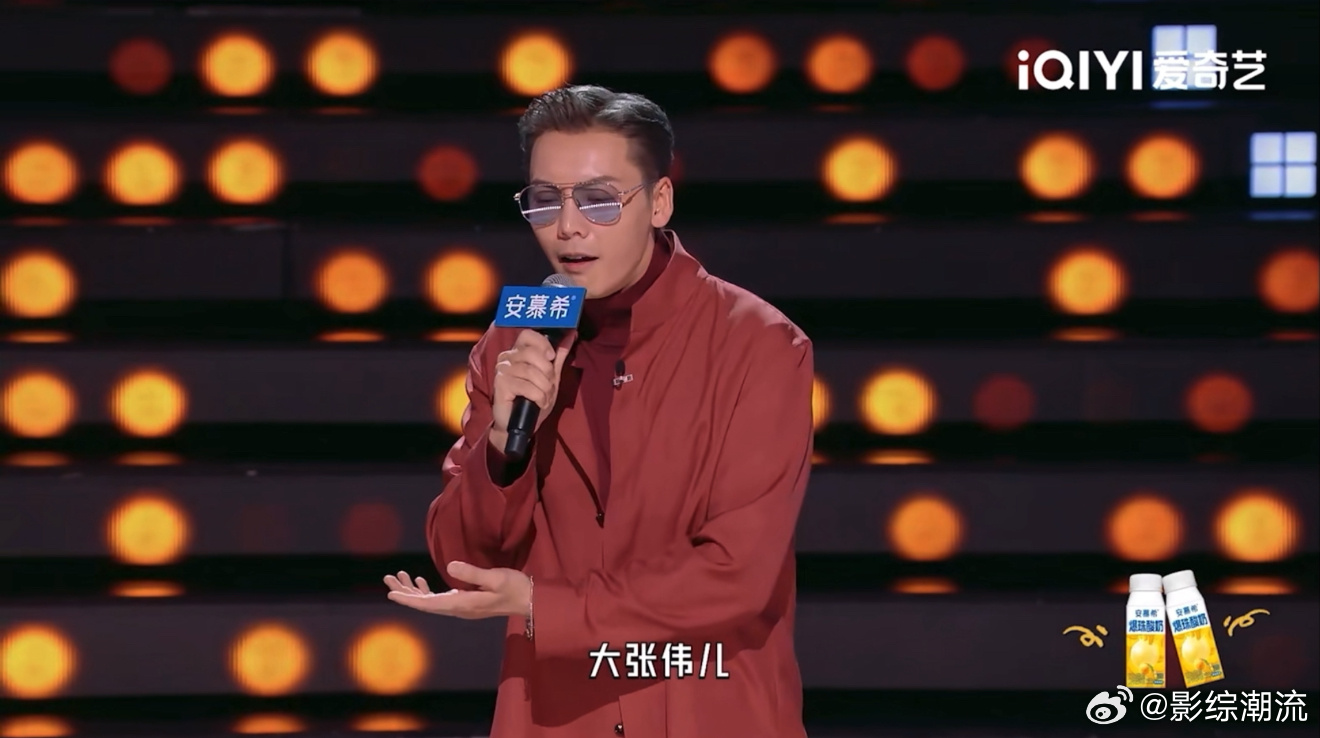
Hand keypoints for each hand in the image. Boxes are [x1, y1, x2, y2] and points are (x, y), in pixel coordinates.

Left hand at [383, 562, 530, 619]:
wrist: (530, 600)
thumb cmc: (515, 588)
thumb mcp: (496, 578)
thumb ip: (473, 573)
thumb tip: (449, 566)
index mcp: (463, 605)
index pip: (429, 604)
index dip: (408, 599)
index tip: (391, 593)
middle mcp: (458, 609)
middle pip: (425, 603)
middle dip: (405, 592)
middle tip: (387, 578)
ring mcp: (462, 607)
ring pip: (430, 601)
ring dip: (413, 590)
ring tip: (398, 576)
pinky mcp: (466, 602)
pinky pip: (439, 599)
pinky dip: (427, 591)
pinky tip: (420, 582)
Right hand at [490, 329, 569, 447]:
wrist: (519, 425)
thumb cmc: (533, 400)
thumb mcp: (550, 378)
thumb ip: (558, 358)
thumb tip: (571, 336)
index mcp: (518, 352)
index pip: (528, 334)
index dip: (543, 344)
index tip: (551, 357)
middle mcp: (507, 357)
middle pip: (533, 353)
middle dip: (547, 372)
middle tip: (549, 386)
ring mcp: (502, 370)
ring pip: (531, 372)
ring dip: (544, 388)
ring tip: (545, 398)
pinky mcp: (500, 384)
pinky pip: (526, 386)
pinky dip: (538, 397)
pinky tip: (539, 403)